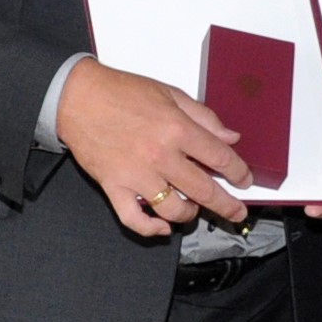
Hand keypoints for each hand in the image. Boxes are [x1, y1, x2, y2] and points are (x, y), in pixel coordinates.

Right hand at [56, 59, 251, 237]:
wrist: (77, 98)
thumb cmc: (122, 93)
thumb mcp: (170, 94)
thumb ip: (204, 117)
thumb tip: (230, 137)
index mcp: (177, 129)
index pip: (219, 158)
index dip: (238, 172)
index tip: (244, 180)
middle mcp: (160, 156)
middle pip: (203, 190)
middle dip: (226, 205)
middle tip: (236, 212)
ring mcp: (136, 175)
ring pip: (173, 210)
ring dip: (189, 215)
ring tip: (194, 211)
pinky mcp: (113, 187)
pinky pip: (134, 219)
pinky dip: (151, 229)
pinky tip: (163, 228)